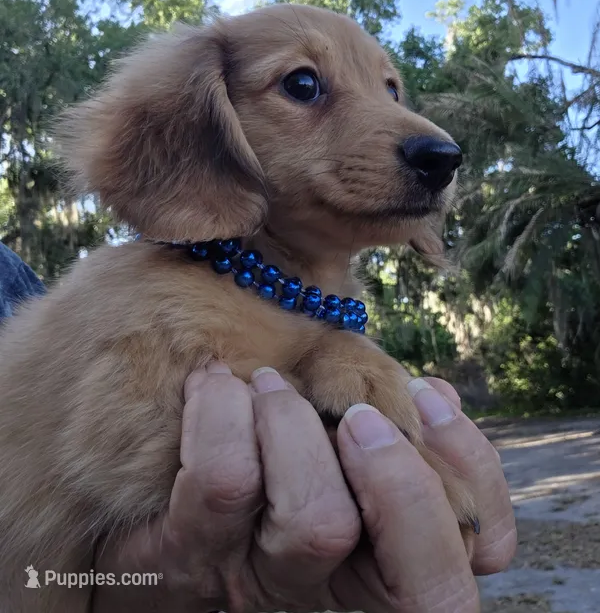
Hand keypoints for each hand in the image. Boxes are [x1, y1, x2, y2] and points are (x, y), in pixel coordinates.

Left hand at [93, 364, 515, 612]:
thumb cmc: (270, 479)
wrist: (154, 528)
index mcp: (379, 575)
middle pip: (418, 567)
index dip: (464, 477)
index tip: (429, 395)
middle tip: (352, 407)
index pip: (459, 569)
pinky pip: (223, 482)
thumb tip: (436, 393)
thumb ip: (396, 438)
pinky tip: (214, 383)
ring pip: (318, 522)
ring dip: (300, 426)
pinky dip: (224, 414)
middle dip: (388, 461)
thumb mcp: (344, 461)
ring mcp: (256, 584)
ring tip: (268, 382)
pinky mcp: (184, 558)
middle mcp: (327, 595)